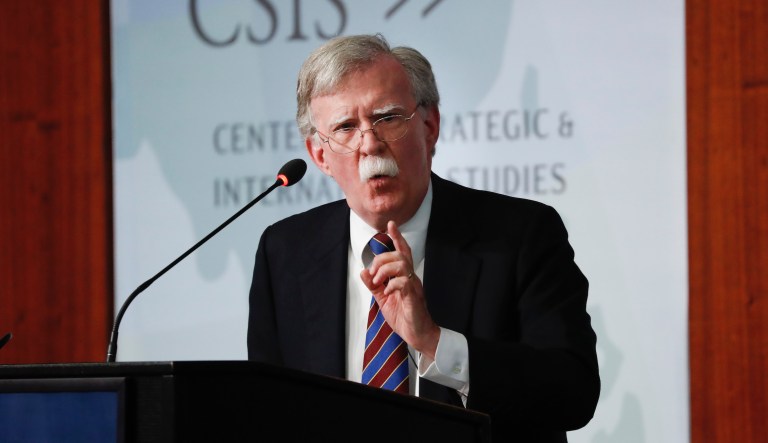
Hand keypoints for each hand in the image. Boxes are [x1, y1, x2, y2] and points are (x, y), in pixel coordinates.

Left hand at [360, 220, 440, 359]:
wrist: (418, 335)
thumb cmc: (404, 316)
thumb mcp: (383, 299)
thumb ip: (374, 285)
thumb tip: (363, 271)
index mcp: (405, 276)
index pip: (402, 252)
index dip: (397, 237)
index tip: (391, 224)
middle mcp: (411, 278)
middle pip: (399, 255)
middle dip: (381, 259)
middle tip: (373, 274)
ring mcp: (413, 287)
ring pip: (401, 264)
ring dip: (385, 270)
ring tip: (378, 282)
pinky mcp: (413, 298)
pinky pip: (404, 283)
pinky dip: (391, 285)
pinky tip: (387, 292)